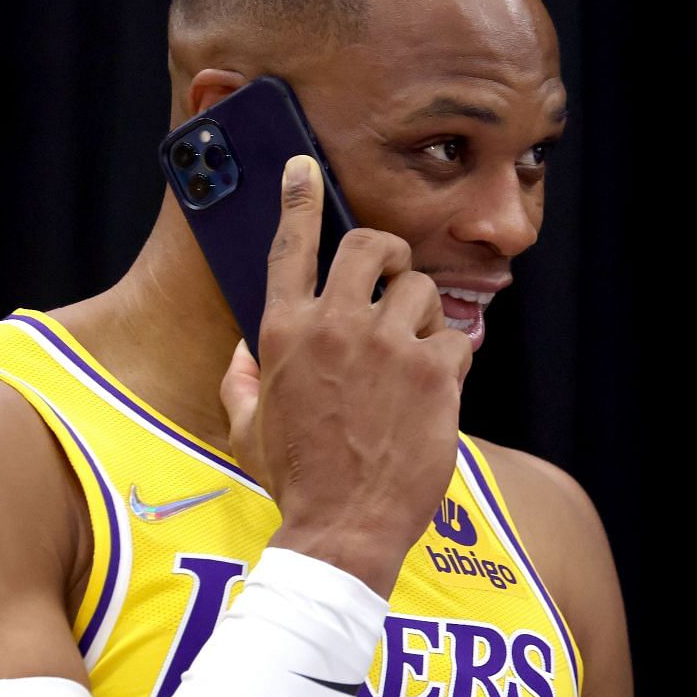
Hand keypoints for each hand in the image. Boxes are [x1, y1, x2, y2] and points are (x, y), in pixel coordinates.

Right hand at [219, 155, 472, 597]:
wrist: (342, 529)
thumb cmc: (297, 482)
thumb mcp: (249, 430)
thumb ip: (242, 381)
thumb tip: (242, 352)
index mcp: (282, 334)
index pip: (289, 247)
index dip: (298, 199)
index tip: (303, 167)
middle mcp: (333, 328)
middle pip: (369, 244)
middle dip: (388, 252)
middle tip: (394, 277)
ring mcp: (386, 346)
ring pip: (421, 287)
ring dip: (424, 313)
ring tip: (417, 353)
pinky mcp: (433, 371)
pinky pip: (454, 335)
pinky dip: (451, 358)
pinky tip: (437, 390)